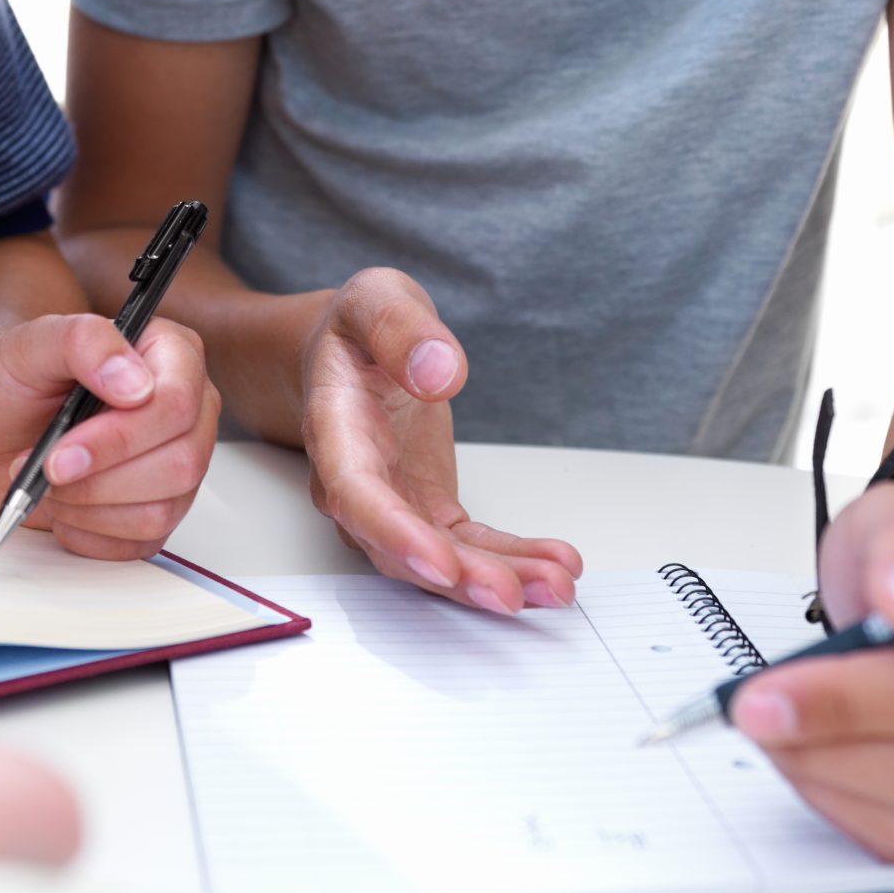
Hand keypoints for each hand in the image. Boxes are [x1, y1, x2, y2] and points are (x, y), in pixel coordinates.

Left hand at [0, 313, 218, 558]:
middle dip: (101, 478)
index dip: (121, 438)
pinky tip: (63, 507)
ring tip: (48, 484)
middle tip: (47, 469)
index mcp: (170, 354)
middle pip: (181, 462)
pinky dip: (91, 533)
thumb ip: (84, 342)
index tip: (62, 453)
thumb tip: (134, 383)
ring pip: (163, 509)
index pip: (178, 403)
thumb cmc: (8, 378)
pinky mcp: (156, 507)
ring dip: (91, 507)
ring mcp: (174, 461)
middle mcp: (184, 409)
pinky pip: (143, 542)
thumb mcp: (31, 344)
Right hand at [296, 268, 581, 613]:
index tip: (443, 563)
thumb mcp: (375, 298)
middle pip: (401, 548)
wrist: (351, 348)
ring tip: (557, 585)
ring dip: (498, 578)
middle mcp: (358, 483)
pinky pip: (469, 545)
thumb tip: (440, 372)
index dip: (397, 536)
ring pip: (441, 559)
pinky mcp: (428, 507)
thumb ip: (399, 330)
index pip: (357, 496)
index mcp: (336, 431)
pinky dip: (512, 558)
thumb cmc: (357, 327)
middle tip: (514, 595)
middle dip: (459, 578)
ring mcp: (395, 502)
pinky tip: (555, 564)